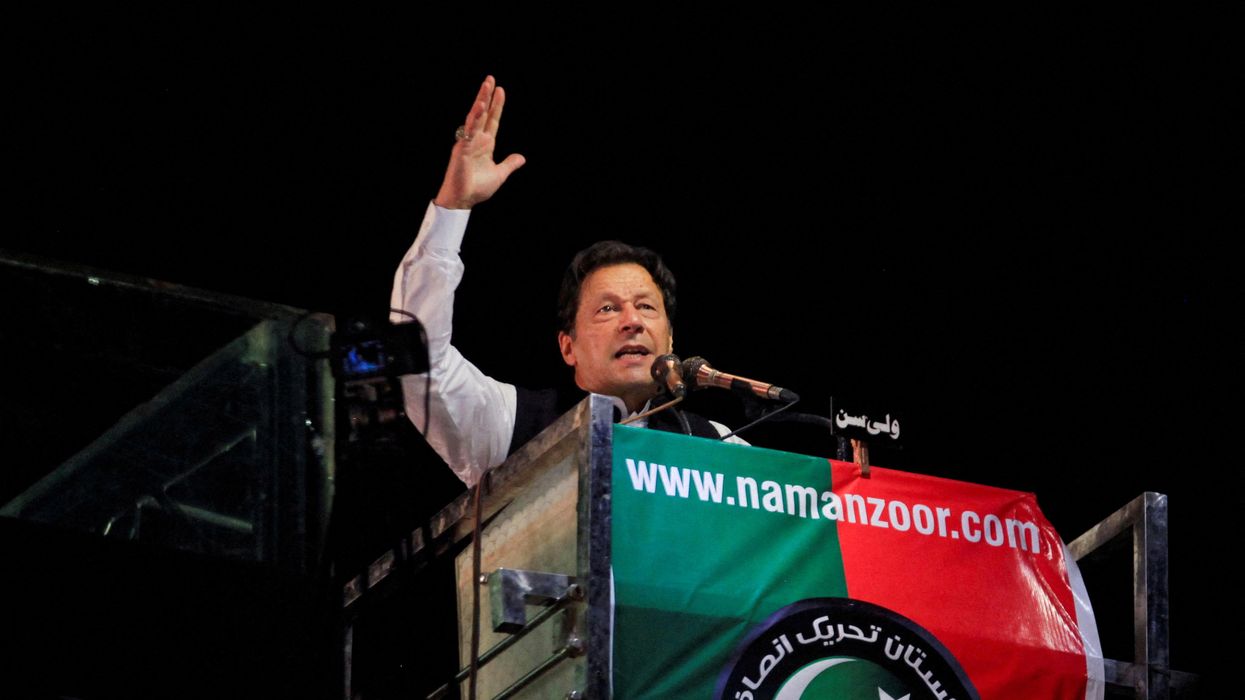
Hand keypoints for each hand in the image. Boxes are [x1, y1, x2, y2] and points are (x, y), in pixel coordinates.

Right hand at [434, 75, 525, 209]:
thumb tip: (521, 158)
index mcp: (485, 144)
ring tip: (486, 86)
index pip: (492, 120)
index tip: (501, 90)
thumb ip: (509, 164)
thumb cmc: (477, 188)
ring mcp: (468, 142)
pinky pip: (468, 130)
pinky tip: (480, 107)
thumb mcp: (500, 174)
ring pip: (475, 117)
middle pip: (483, 113)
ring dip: (481, 101)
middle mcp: (476, 139)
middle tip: (491, 79)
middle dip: (486, 96)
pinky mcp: (461, 148)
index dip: (497, 106)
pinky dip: (475, 119)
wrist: (463, 200)